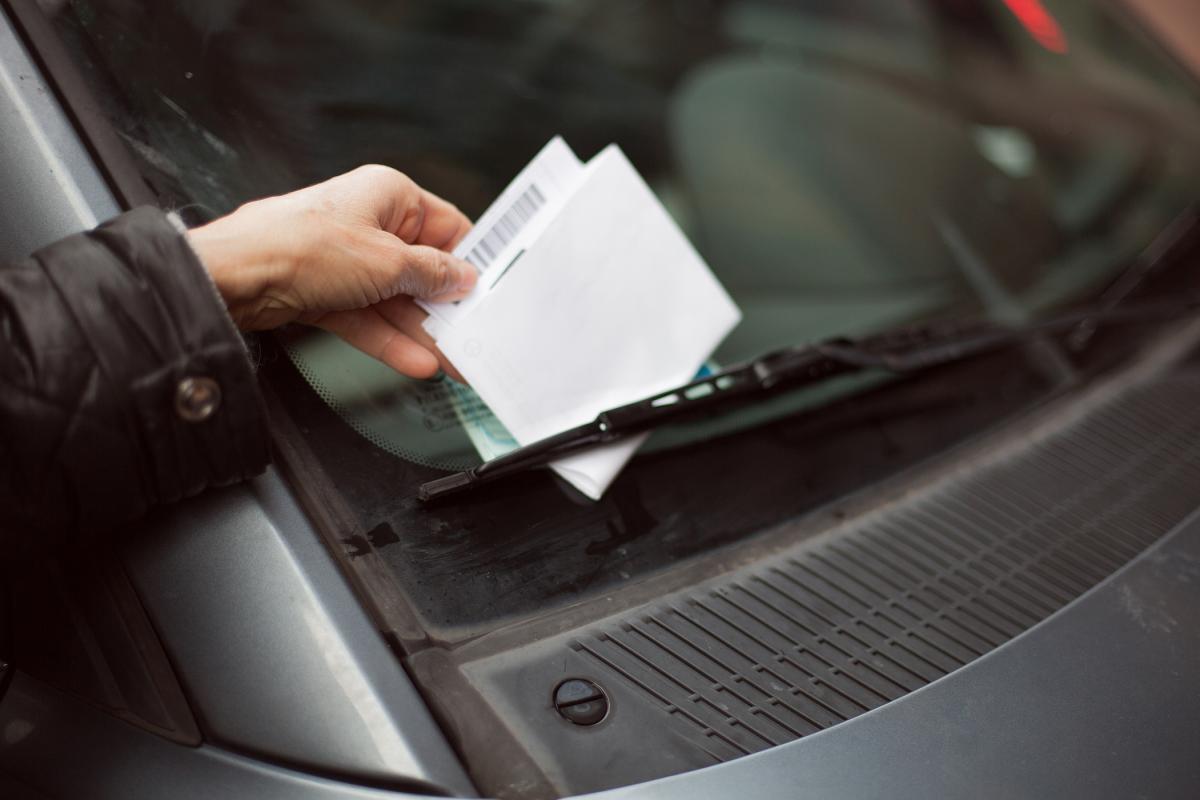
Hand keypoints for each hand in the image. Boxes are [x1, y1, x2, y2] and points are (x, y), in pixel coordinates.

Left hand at [186, 165, 475, 378]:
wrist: (234, 278)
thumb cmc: (299, 245)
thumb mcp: (388, 262)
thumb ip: (432, 274)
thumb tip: (462, 277)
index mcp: (388, 194)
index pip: (447, 227)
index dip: (469, 261)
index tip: (488, 291)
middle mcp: (369, 223)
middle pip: (422, 270)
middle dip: (446, 308)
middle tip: (473, 337)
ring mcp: (347, 260)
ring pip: (396, 300)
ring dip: (422, 332)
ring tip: (453, 362)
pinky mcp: (327, 292)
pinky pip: (369, 318)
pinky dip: (390, 339)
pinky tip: (415, 361)